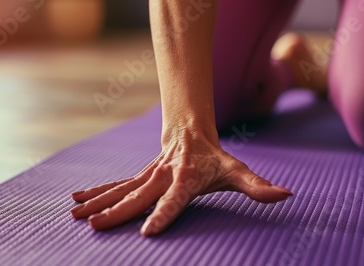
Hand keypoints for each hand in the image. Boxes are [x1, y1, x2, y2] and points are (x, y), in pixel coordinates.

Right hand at [70, 131, 291, 235]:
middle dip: (117, 211)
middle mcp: (163, 177)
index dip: (164, 214)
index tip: (148, 231)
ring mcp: (147, 175)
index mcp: (186, 179)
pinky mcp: (139, 176)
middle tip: (96, 225)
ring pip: (120, 190)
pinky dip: (96, 192)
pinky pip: (115, 185)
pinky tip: (76, 200)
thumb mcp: (236, 171)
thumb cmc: (214, 157)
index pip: (175, 200)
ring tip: (76, 213)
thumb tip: (287, 195)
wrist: (190, 131)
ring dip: (98, 202)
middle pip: (138, 196)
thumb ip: (258, 185)